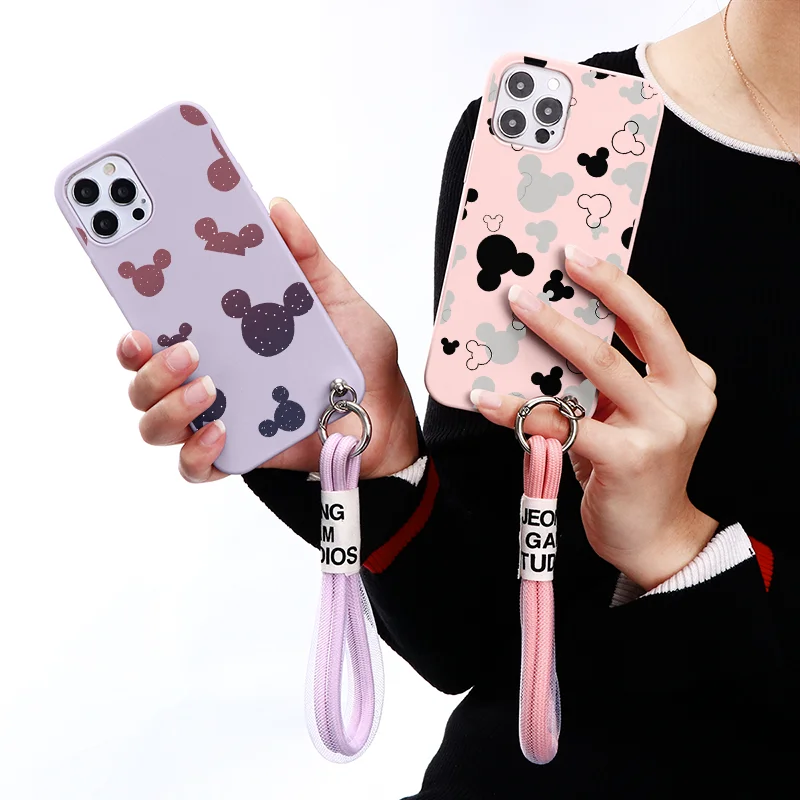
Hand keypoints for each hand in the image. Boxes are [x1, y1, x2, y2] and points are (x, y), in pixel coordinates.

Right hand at [117, 198, 417, 483]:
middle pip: (141, 374)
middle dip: (143, 361)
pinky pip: (192, 466)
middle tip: (181, 344)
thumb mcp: (334, 298)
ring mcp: (218, 418)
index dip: (135, 303)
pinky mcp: (236, 457)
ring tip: (207, 387)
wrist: (386, 415)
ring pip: (154, 421)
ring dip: (166, 403)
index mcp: (222, 335)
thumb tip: (276, 207)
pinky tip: (221, 431)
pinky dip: (196, 451)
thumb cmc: (355, 358)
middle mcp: (209, 376)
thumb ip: (304, 256)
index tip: (129, 276)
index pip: (160, 321)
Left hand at [470, 245, 718, 589]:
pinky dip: (521, 407)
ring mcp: (661, 429)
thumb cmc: (631, 469)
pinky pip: (565, 422)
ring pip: (601, 366)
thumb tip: (551, 332)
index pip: (652, 320)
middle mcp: (685, 398)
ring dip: (553, 332)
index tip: (580, 255)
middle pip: (639, 327)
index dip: (617, 283)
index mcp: (688, 379)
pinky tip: (487, 398)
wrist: (652, 536)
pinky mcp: (629, 459)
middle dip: (596, 289)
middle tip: (555, 262)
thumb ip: (607, 378)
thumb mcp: (629, 414)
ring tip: (517, 308)